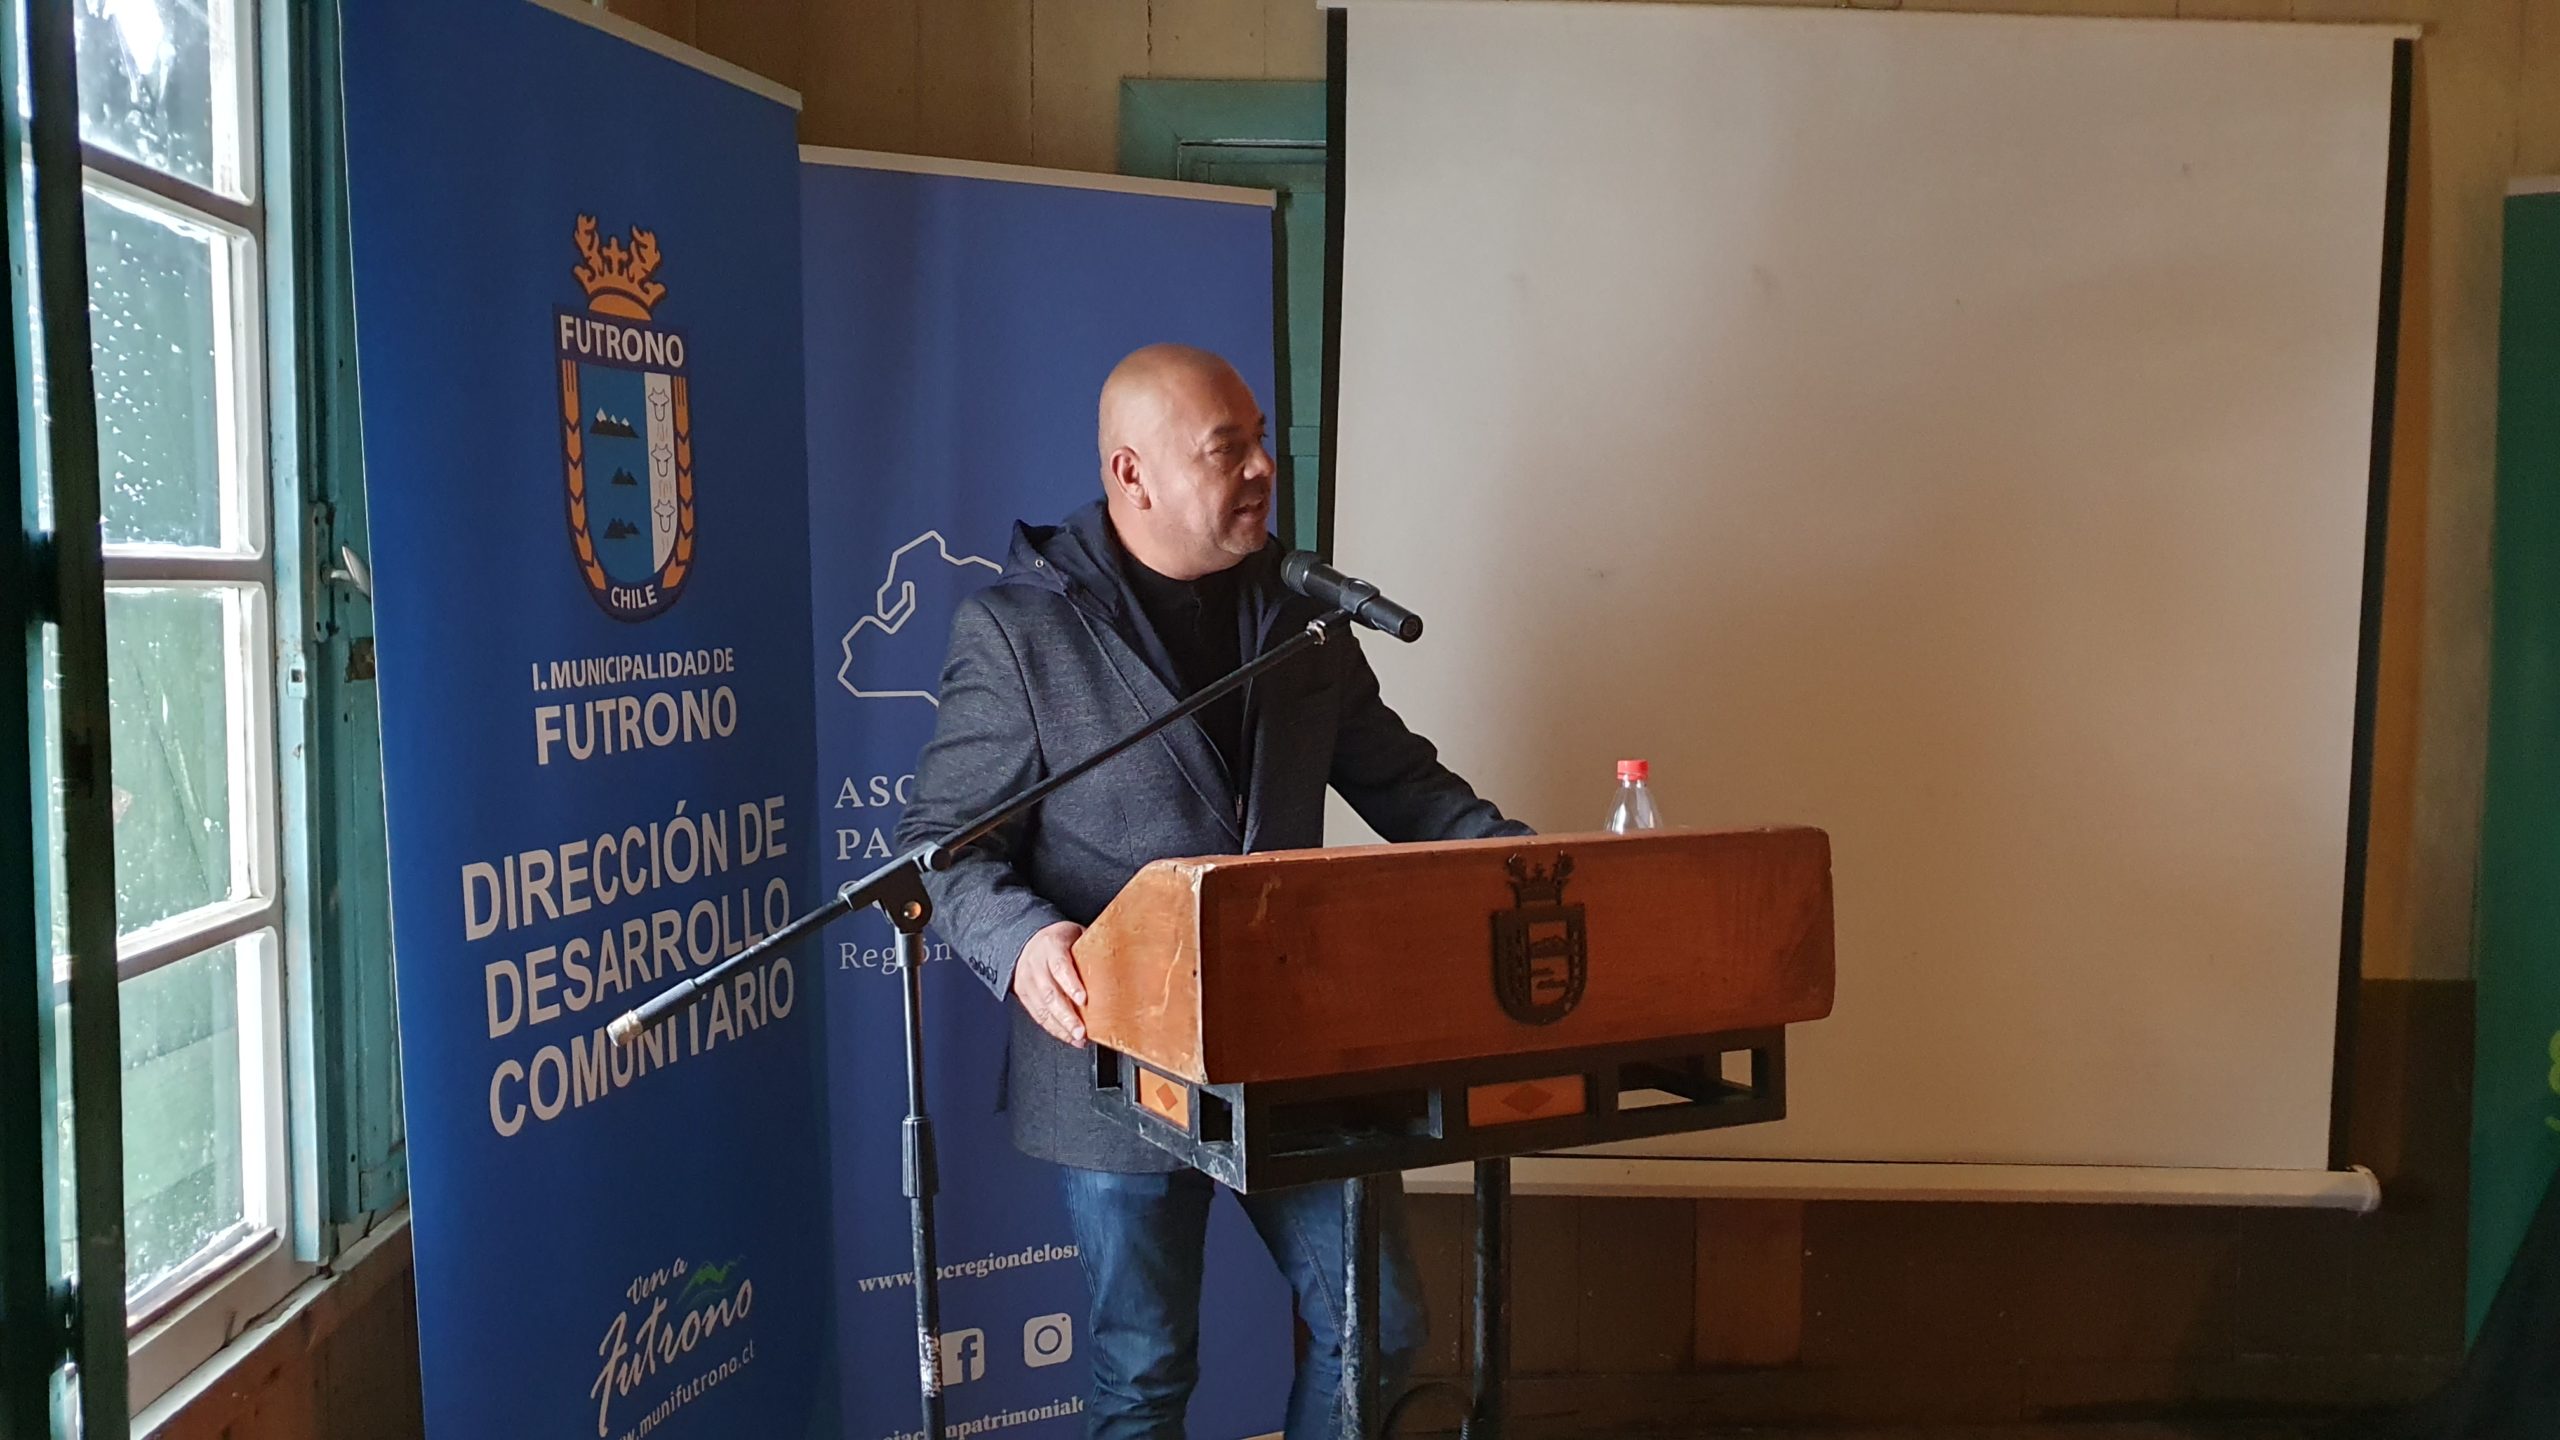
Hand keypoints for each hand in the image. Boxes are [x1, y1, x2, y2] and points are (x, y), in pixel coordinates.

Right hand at [1012, 921, 1087, 1046]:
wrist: (1029, 940)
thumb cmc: (1060, 940)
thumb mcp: (1076, 934)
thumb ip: (1092, 948)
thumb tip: (1120, 960)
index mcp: (1052, 946)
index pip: (1060, 966)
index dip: (1071, 984)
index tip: (1083, 1000)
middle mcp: (1036, 964)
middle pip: (1050, 993)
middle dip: (1066, 1016)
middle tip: (1081, 1031)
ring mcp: (1028, 980)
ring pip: (1042, 1008)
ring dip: (1061, 1027)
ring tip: (1078, 1038)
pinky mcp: (1023, 994)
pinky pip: (1038, 1015)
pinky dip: (1053, 1028)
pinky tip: (1067, 1036)